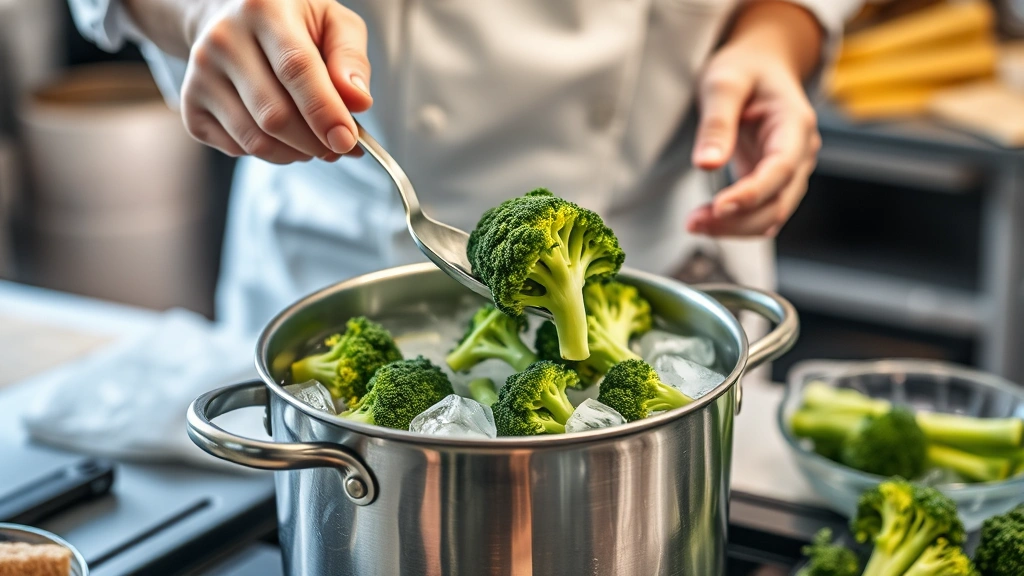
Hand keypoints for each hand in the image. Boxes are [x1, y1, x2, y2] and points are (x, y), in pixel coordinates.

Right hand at [178, 0, 370, 162]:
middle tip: (340, 145)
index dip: (324, 111)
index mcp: (263, 8)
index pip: (295, 68)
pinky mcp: (190, 107)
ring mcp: (200, 74)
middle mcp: (223, 39)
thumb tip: (358, 103)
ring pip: (256, 140)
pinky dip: (272, 154)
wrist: (229, 18)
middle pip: (274, 115)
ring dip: (296, 153)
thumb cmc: (292, 22)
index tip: (348, 141)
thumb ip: (350, 58)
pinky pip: (238, 149)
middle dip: (316, 142)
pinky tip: (282, 134)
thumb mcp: (332, 21)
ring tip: (315, 141)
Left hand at [686, 2, 822, 237]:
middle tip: (693, 223)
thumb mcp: (723, 83)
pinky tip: (707, 221)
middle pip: (778, 202)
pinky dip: (735, 223)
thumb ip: (716, 123)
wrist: (760, 65)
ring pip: (771, 214)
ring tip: (694, 224)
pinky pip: (760, 212)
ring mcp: (790, 170)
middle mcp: (800, 152)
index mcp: (795, 124)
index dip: (752, 194)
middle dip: (737, 220)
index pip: (780, 169)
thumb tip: (706, 164)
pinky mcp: (772, 182)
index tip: (719, 207)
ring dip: (734, 227)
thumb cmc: (745, 69)